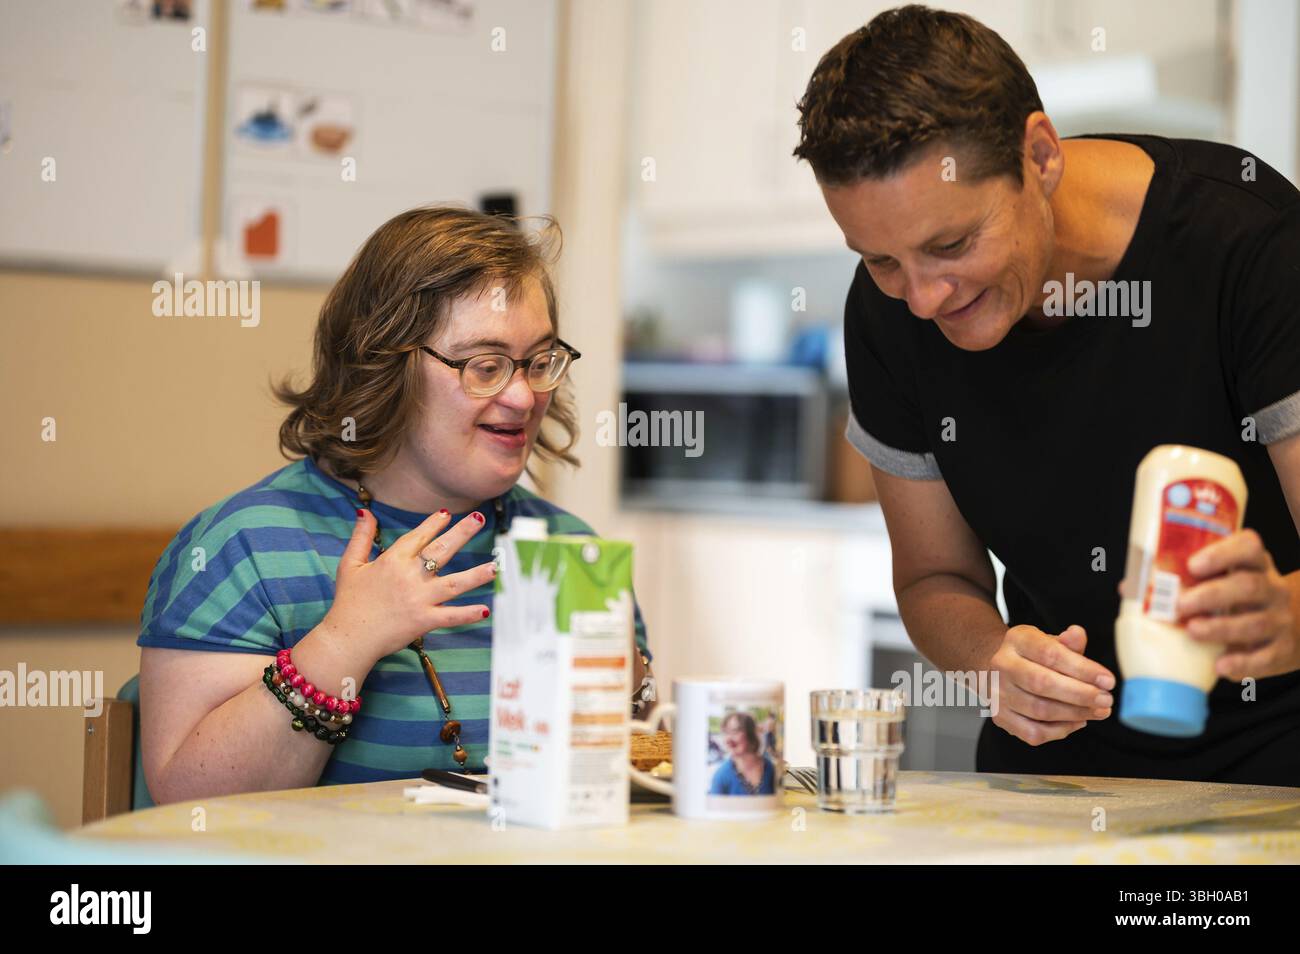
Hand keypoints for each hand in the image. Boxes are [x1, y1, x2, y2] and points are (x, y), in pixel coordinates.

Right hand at [321, 508, 497, 661]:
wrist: (348, 637)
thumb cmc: (349, 601)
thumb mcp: (350, 564)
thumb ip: (361, 537)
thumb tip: (365, 512)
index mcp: (392, 561)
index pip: (418, 537)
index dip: (433, 524)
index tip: (447, 513)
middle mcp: (410, 576)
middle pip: (441, 550)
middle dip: (462, 533)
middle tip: (479, 519)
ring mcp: (419, 599)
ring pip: (454, 583)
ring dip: (476, 575)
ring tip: (495, 566)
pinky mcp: (423, 620)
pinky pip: (450, 616)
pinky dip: (467, 614)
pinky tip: (485, 610)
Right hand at [984, 624, 1116, 746]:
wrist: (994, 667)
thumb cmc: (1030, 655)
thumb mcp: (1047, 640)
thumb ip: (1067, 643)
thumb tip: (1078, 635)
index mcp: (1016, 641)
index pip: (1049, 654)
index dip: (1082, 669)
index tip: (1107, 680)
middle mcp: (1002, 666)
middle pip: (1042, 683)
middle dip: (1081, 695)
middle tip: (1106, 699)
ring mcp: (997, 694)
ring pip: (1039, 710)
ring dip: (1075, 714)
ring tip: (1098, 711)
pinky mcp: (1000, 718)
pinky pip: (1033, 733)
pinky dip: (1060, 730)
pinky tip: (1077, 721)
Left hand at [1177, 528, 1298, 679]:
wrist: (1292, 628)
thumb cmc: (1238, 599)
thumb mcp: (1222, 582)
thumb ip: (1181, 580)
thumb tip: (1127, 586)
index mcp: (1253, 564)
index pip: (1248, 547)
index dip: (1222, 553)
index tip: (1192, 564)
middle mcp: (1271, 588)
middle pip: (1248, 586)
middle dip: (1212, 595)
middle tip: (1179, 604)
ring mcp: (1280, 619)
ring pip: (1256, 622)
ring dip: (1221, 628)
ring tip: (1193, 631)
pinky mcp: (1283, 649)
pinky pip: (1267, 657)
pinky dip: (1243, 663)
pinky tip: (1219, 666)